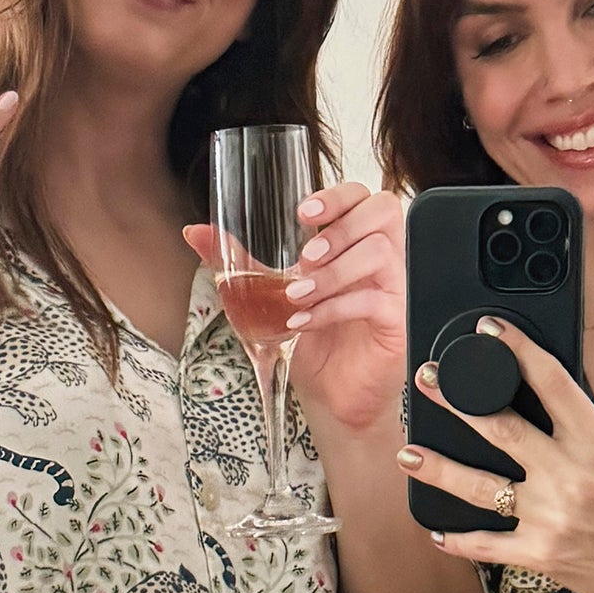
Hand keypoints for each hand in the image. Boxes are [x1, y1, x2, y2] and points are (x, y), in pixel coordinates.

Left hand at [184, 180, 407, 437]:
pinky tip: (305, 322)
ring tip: (297, 295)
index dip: (338, 196)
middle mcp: (381, 258)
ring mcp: (395, 287)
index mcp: (354, 243)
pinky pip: (375, 299)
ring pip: (379, 252)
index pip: (362, 197)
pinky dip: (334, 308)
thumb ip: (239, 261)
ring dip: (332, 271)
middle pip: (381, 211)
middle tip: (304, 257)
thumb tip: (195, 232)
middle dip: (338, 228)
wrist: (331, 397)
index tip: (303, 212)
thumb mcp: (269, 294)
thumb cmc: (311, 341)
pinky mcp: (398, 321)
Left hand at [401, 317, 593, 592]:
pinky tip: (437, 532)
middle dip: (457, 403)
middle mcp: (571, 477)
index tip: (490, 330)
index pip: (552, 384)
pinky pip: (488, 545)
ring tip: (408, 454)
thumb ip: (584, 430)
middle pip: (502, 430)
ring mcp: (552, 518)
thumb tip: (546, 396)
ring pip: (480, 488)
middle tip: (428, 381)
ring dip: (439, 469)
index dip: (518, 351)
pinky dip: (459, 541)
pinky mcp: (541, 554)